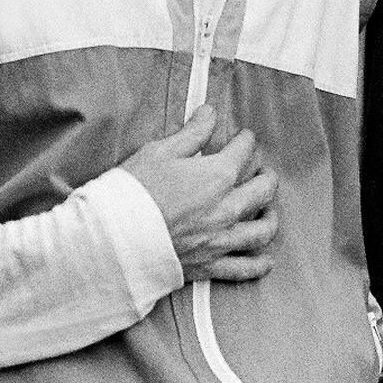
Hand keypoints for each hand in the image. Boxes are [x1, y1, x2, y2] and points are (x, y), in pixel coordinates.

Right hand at [122, 104, 277, 283]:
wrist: (113, 240)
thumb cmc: (132, 193)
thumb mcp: (159, 152)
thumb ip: (191, 134)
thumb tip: (209, 114)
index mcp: (216, 177)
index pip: (244, 152)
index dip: (246, 140)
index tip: (243, 137)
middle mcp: (226, 209)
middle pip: (263, 190)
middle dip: (265, 175)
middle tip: (261, 169)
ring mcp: (220, 240)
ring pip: (262, 230)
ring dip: (270, 216)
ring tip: (268, 210)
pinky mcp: (209, 265)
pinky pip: (244, 268)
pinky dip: (259, 265)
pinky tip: (266, 260)